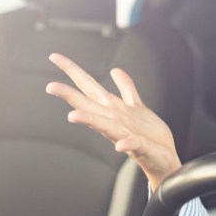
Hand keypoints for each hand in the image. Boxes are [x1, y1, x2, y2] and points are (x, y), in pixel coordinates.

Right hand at [45, 53, 180, 191]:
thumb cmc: (148, 135)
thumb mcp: (136, 105)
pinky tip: (120, 146)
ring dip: (89, 120)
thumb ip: (126, 88)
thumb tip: (115, 71)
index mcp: (112, 108)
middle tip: (50, 86)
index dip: (72, 70)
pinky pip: (134, 145)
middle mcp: (114, 120)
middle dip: (70, 95)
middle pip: (88, 104)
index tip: (54, 57)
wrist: (164, 158)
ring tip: (73, 116)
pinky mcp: (141, 147)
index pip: (88, 86)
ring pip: (104, 125)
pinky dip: (126, 144)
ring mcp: (125, 134)